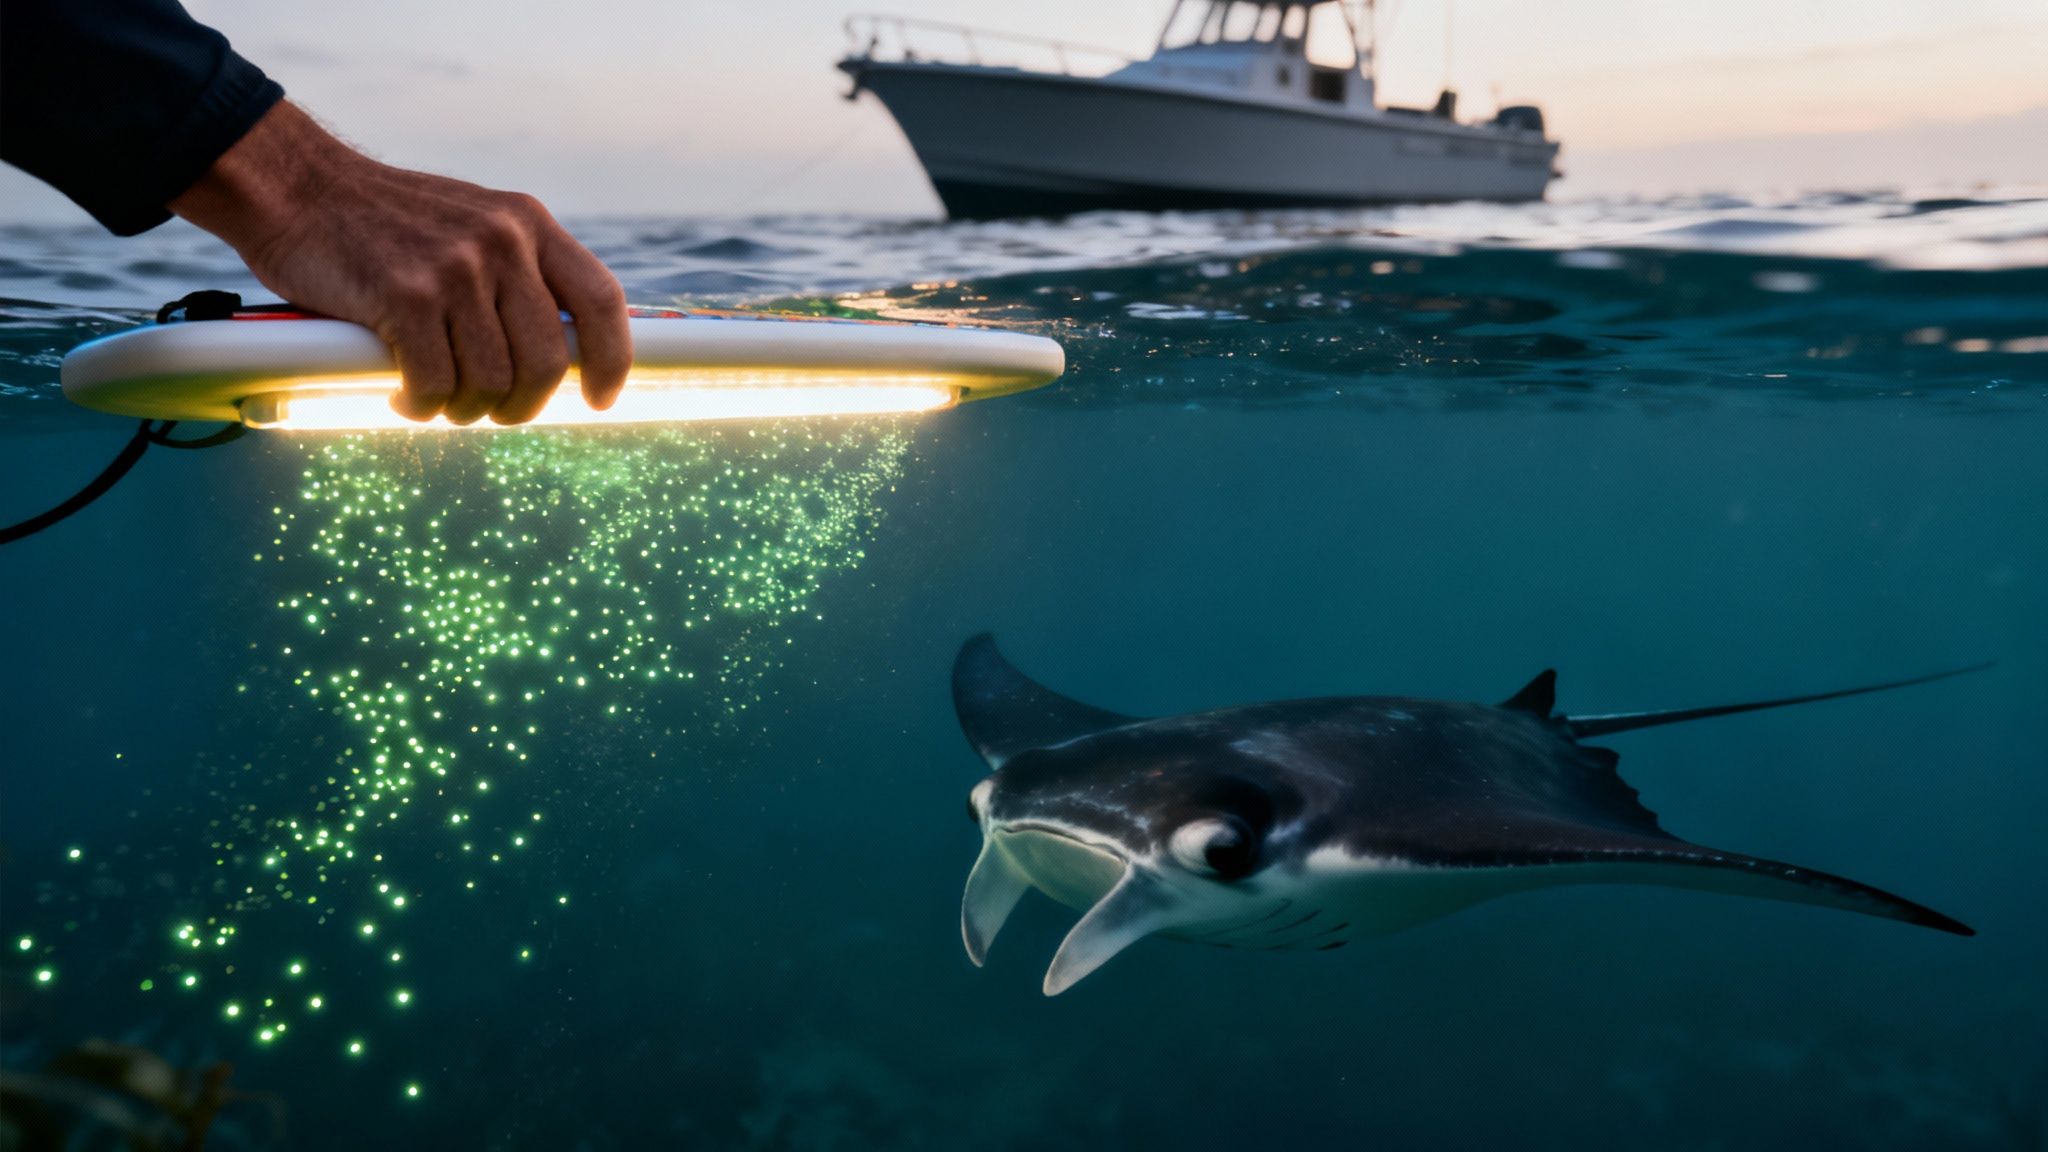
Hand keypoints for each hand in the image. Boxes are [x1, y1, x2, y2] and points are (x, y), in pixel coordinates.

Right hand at [169, 101, 629, 424]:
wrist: (296, 185)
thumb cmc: (384, 220)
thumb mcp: (472, 223)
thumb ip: (519, 272)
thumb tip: (566, 352)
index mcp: (528, 222)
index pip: (601, 301)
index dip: (612, 360)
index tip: (602, 398)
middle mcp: (502, 241)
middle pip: (549, 362)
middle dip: (523, 404)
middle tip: (494, 411)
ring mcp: (456, 268)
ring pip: (492, 383)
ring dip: (465, 409)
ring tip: (438, 398)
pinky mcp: (405, 296)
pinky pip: (436, 385)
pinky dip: (422, 405)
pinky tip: (405, 395)